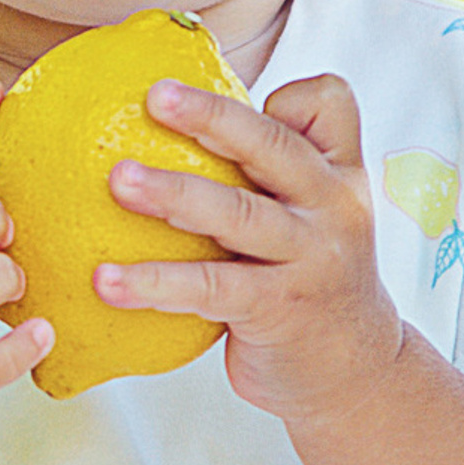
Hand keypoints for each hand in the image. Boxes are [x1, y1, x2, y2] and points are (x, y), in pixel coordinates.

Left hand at [97, 72, 405, 428]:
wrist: (357, 373)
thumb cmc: (309, 279)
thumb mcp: (311, 218)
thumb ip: (264, 177)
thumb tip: (159, 133)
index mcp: (336, 173)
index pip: (330, 106)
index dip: (290, 93)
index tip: (253, 91)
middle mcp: (331, 207)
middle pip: (272, 147)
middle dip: (211, 117)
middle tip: (154, 96)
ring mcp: (310, 258)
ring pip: (238, 214)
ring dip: (174, 193)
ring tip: (117, 181)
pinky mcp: (279, 309)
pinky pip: (212, 287)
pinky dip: (156, 282)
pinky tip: (106, 281)